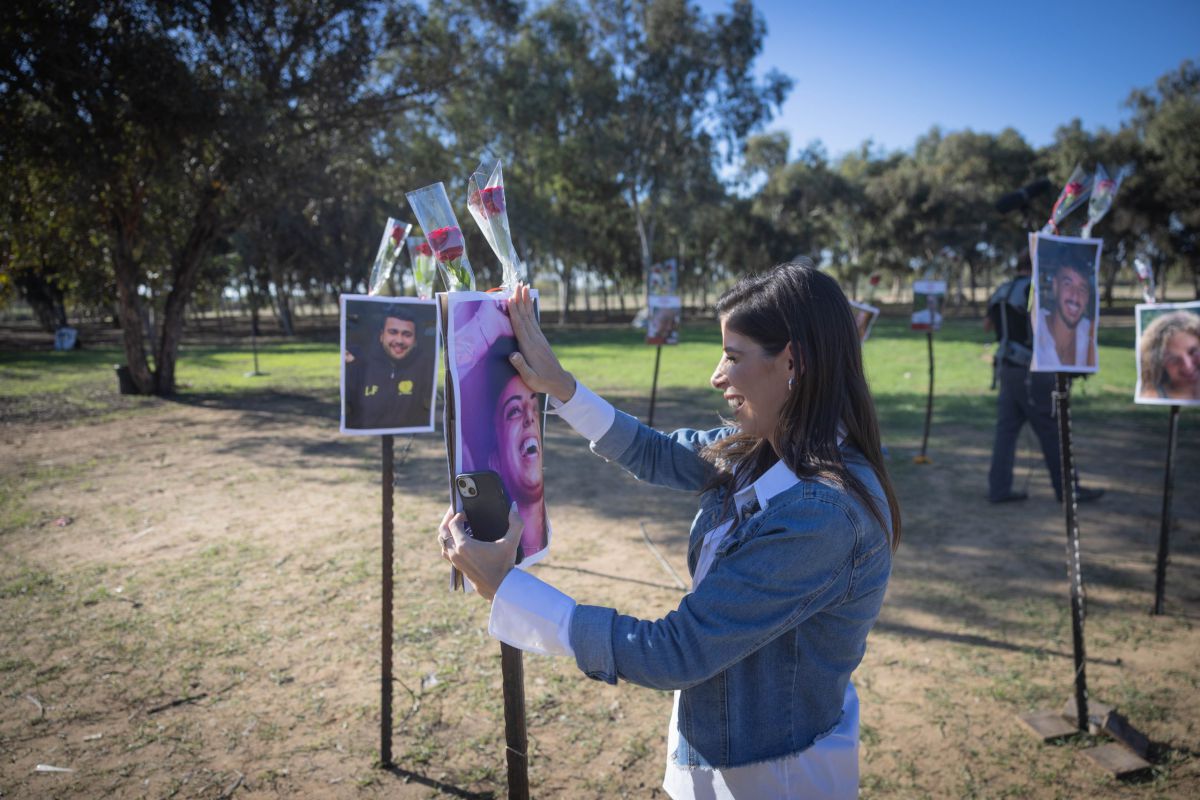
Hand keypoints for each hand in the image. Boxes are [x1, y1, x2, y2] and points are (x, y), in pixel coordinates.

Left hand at [438, 504, 523, 601]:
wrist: (500, 588)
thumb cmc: (504, 566)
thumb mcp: (511, 543)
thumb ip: (515, 523)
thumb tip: (513, 507)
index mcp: (464, 545)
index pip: (452, 524)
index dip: (457, 514)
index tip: (466, 512)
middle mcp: (456, 553)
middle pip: (443, 532)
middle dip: (448, 520)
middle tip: (456, 513)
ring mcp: (455, 561)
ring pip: (443, 543)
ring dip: (447, 533)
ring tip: (456, 526)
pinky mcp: (458, 568)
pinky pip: (447, 552)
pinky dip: (449, 544)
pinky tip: (461, 541)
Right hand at [507, 283, 575, 402]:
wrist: (559, 381)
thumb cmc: (542, 382)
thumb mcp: (530, 378)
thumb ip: (521, 367)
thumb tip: (512, 355)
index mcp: (529, 347)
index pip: (520, 326)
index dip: (515, 312)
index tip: (511, 299)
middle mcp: (534, 339)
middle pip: (525, 316)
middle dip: (520, 300)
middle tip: (517, 284)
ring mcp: (539, 338)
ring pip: (530, 315)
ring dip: (525, 301)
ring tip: (523, 287)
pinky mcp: (540, 338)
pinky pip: (534, 320)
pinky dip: (530, 309)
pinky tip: (529, 302)